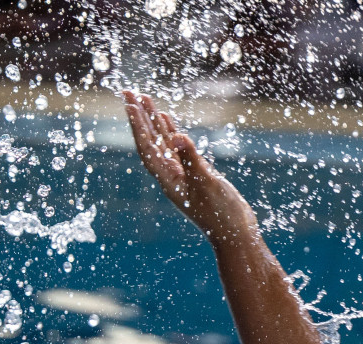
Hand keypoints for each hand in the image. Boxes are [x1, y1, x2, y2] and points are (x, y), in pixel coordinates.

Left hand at [124, 90, 255, 244]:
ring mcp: (181, 174)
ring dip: (151, 120)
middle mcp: (170, 176)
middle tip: (128, 92)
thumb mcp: (207, 183)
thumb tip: (177, 137)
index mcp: (168, 180)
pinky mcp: (193, 173)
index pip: (148, 149)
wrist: (234, 233)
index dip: (138, 126)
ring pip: (162, 142)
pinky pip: (176, 148)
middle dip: (138, 116)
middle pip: (149, 142)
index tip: (129, 104)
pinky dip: (170, 131)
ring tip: (143, 98)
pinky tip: (165, 118)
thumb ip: (192, 159)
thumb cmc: (221, 213)